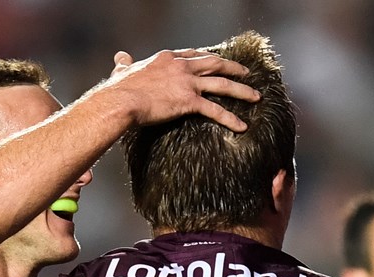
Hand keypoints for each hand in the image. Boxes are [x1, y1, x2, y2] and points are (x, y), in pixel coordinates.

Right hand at [100, 49, 259, 131]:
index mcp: (167, 58)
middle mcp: (180, 67)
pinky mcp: (189, 101)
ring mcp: (187, 83)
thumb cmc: (118, 90)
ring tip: (256, 96)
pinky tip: (242, 126)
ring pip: (222, 84)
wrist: (120, 101)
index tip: (218, 59)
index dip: (208, 57)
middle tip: (246, 72)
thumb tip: (119, 57)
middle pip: (214, 63)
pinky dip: (231, 118)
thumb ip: (124, 64)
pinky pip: (215, 110)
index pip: (193, 54)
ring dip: (241, 90)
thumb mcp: (122, 71)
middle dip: (232, 67)